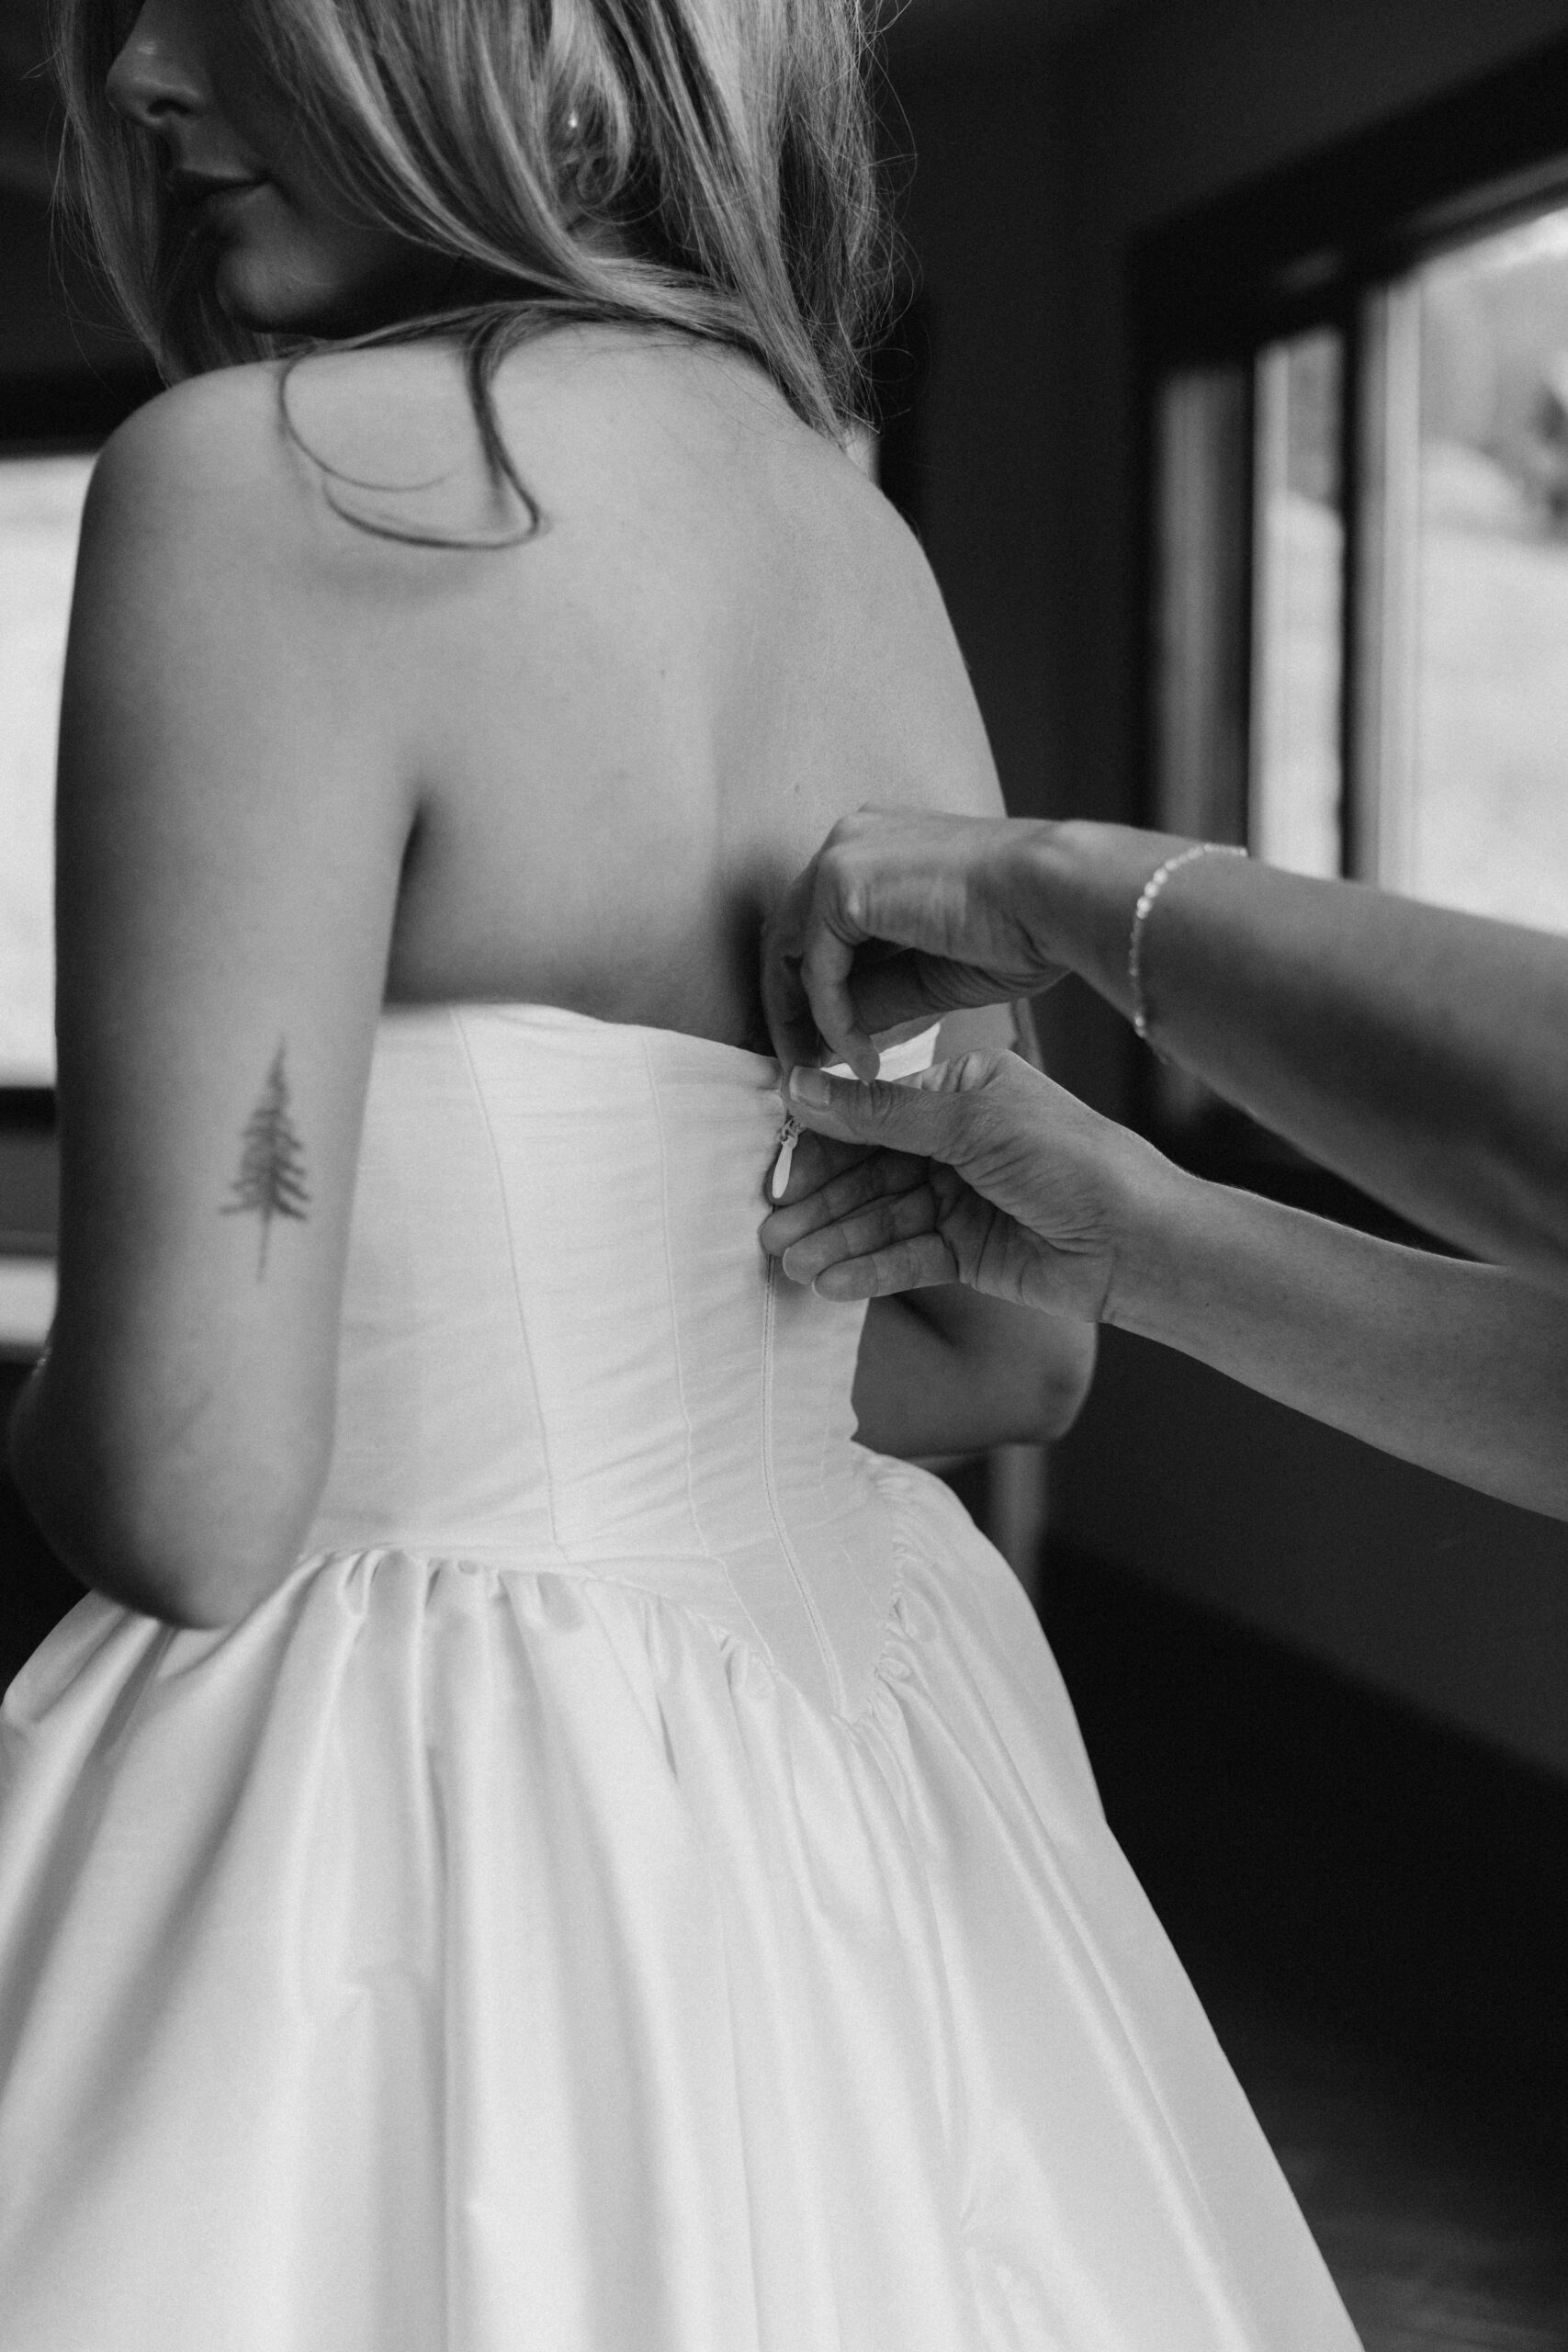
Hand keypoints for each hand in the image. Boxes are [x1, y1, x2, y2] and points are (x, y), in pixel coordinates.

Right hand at [759, 1049, 1169, 1323]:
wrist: (1138, 1240)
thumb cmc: (1071, 1159)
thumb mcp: (969, 1123)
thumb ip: (878, 1114)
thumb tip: (798, 1088)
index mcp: (963, 1090)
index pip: (873, 1113)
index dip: (823, 1142)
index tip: (778, 1168)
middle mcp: (958, 1141)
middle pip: (871, 1171)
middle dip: (822, 1201)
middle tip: (770, 1227)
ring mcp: (962, 1198)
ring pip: (883, 1218)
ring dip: (837, 1239)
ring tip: (788, 1261)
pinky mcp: (969, 1251)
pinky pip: (907, 1256)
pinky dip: (870, 1267)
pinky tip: (831, 1280)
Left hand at [761, 808, 1069, 1078]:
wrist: (1057, 896)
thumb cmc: (1022, 929)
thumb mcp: (929, 971)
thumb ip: (876, 992)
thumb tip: (832, 1033)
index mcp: (878, 848)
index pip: (818, 923)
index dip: (813, 989)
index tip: (822, 1043)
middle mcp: (851, 840)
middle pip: (789, 932)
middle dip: (789, 1005)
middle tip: (803, 1063)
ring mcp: (842, 854)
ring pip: (789, 949)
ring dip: (800, 1017)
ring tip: (820, 1068)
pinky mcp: (841, 880)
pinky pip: (818, 966)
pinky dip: (832, 1018)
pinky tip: (859, 1055)